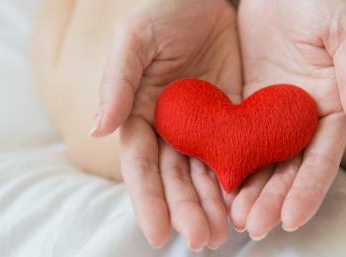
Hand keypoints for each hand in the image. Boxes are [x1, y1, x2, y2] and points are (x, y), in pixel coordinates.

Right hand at [89, 0, 241, 249]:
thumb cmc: (163, 9)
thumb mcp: (134, 40)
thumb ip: (117, 82)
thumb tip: (98, 128)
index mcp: (139, 113)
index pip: (141, 165)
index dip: (148, 200)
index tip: (159, 234)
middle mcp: (169, 126)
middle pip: (175, 177)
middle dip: (186, 209)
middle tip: (202, 239)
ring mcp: (202, 124)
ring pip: (205, 172)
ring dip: (213, 203)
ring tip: (224, 233)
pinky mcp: (233, 116)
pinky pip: (236, 151)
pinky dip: (239, 177)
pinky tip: (247, 200)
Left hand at [231, 0, 345, 238]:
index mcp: (333, 108)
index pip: (322, 158)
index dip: (308, 190)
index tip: (291, 219)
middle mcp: (304, 119)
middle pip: (290, 169)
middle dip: (273, 200)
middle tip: (253, 226)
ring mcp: (274, 115)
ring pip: (263, 162)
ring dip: (250, 191)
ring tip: (234, 218)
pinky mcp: (247, 106)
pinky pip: (237, 139)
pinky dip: (230, 164)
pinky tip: (216, 186)